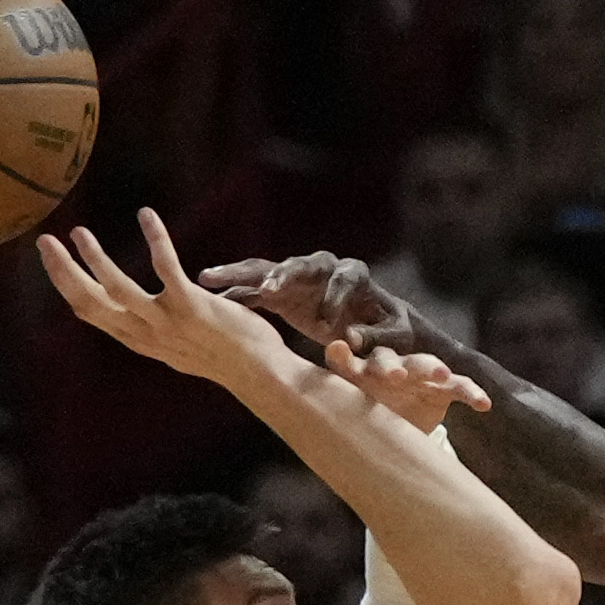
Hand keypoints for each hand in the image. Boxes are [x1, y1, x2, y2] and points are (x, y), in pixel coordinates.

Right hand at [38, 209, 301, 391]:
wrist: (258, 372)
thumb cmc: (218, 355)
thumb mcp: (170, 346)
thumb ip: (141, 329)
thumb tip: (116, 313)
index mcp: (137, 338)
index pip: (88, 311)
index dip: (64, 284)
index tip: (49, 258)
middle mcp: (146, 333)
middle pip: (90, 301)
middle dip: (62, 270)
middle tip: (44, 240)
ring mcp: (168, 322)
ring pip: (119, 288)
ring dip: (95, 259)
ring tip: (78, 232)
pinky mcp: (193, 308)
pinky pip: (167, 268)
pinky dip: (155, 239)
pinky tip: (146, 215)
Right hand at [202, 253, 419, 350]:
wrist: (379, 328)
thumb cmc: (392, 332)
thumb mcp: (397, 337)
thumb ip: (379, 336)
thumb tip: (353, 338)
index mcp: (354, 274)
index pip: (344, 278)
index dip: (334, 297)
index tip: (325, 321)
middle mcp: (324, 268)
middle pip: (300, 265)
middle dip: (284, 275)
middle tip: (268, 287)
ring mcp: (298, 278)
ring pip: (267, 270)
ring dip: (240, 275)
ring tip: (209, 278)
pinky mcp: (281, 293)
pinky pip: (253, 288)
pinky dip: (233, 290)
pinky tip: (207, 293)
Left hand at [323, 338, 488, 434]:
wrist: (401, 434)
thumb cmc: (366, 419)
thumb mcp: (344, 414)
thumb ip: (324, 401)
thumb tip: (293, 386)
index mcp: (357, 373)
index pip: (346, 358)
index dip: (344, 353)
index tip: (340, 349)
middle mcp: (387, 368)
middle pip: (387, 358)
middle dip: (391, 364)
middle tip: (395, 375)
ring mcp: (416, 377)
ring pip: (424, 364)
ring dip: (431, 367)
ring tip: (440, 374)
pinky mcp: (442, 389)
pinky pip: (459, 387)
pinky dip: (472, 393)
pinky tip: (483, 404)